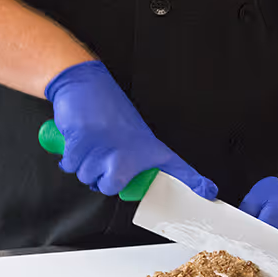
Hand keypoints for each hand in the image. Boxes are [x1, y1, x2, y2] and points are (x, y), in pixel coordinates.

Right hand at [46, 61, 216, 198]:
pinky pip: (71, 166)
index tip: (208, 191)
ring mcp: (106, 148)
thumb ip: (134, 161)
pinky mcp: (82, 143)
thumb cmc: (108, 111)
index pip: (177, 166)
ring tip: (90, 146)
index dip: (193, 180)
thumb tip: (128, 184)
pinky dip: (69, 158)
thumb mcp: (132, 134)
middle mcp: (129, 150)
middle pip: (109, 187)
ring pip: (87, 177)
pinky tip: (77, 143)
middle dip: (99, 178)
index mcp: (147, 147)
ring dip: (82, 166)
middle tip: (101, 159)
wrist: (85, 85)